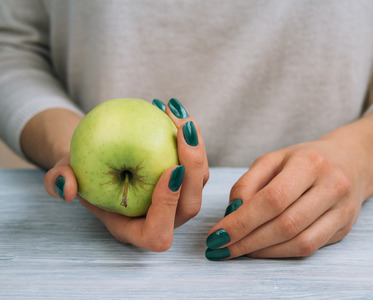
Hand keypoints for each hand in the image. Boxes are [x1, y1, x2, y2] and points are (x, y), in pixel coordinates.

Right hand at [44, 98, 208, 251]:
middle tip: (183, 131)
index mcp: (133, 229)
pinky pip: (196, 161)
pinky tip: (175, 111)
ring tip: (178, 116)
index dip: (167, 207)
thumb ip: (58, 182)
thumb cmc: (80, 170)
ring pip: (199, 181)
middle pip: (189, 205)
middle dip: (193, 168)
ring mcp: (175, 199)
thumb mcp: (63, 173)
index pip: (157, 233)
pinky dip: (191, 136)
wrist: (96, 156)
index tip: (169, 169)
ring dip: (196, 147)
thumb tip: (66, 188)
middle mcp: (161, 219)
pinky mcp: (183, 178)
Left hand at [205, 139, 372, 259]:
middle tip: (221, 247)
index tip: (216, 234)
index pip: (272, 199)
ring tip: (236, 250)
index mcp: (310, 163)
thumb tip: (232, 214)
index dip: (242, 221)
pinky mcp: (345, 228)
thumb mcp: (273, 160)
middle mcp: (331, 186)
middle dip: (247, 241)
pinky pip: (310, 248)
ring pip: (299, 241)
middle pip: (285, 224)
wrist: (352, 161)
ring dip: (262, 251)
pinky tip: (260, 250)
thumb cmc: (304, 160)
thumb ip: (248, 183)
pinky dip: (280, 253)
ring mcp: (343, 209)